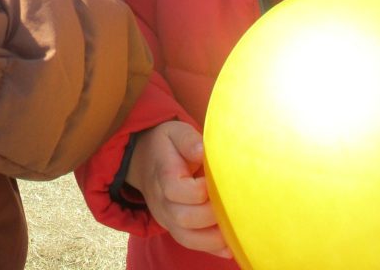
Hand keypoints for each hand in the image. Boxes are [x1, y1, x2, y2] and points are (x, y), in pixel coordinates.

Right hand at [126, 121, 231, 258]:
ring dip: (213, 238)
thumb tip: (202, 151)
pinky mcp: (174, 227)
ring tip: (234, 228)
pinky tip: (230, 245)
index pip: (178, 190)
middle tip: (231, 204)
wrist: (144, 161)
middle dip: (211, 215)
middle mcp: (161, 201)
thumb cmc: (167, 145)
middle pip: (184, 218)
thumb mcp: (174, 132)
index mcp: (163, 176)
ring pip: (187, 238)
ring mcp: (166, 217)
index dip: (202, 189)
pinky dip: (211, 248)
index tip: (216, 180)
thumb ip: (188, 139)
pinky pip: (190, 244)